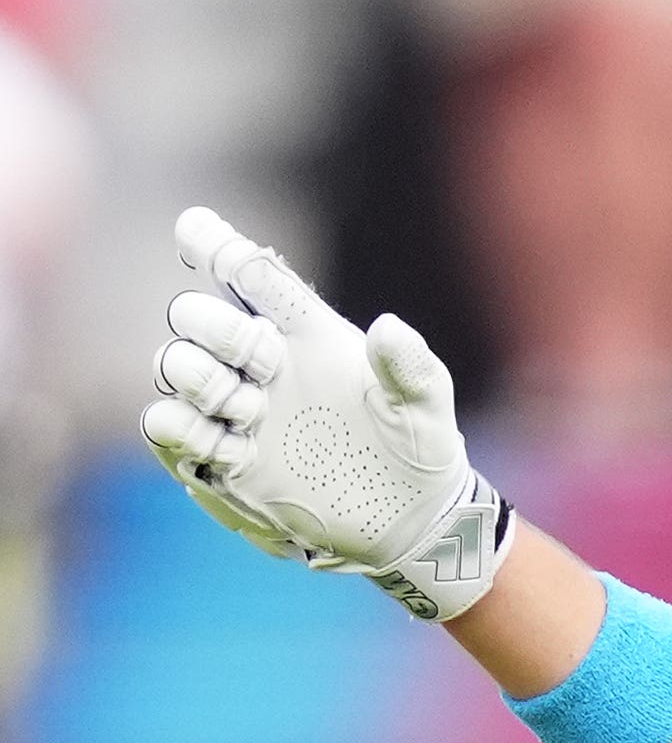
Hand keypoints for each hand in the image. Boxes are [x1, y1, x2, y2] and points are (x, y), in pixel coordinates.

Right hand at [137, 207, 511, 620]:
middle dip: (209, 324)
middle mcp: (266, 365)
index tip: (192, 226)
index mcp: (309, 334)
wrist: (410, 516)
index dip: (218, 248)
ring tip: (241, 402)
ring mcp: (241, 411)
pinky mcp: (227, 460)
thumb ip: (411, 365)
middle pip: (203, 320)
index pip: (254, 279)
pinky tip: (206, 434)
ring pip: (179, 369)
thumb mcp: (427, 403)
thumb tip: (387, 326)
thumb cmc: (421, 445)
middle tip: (249, 349)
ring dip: (196, 377)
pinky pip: (173, 432)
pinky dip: (177, 426)